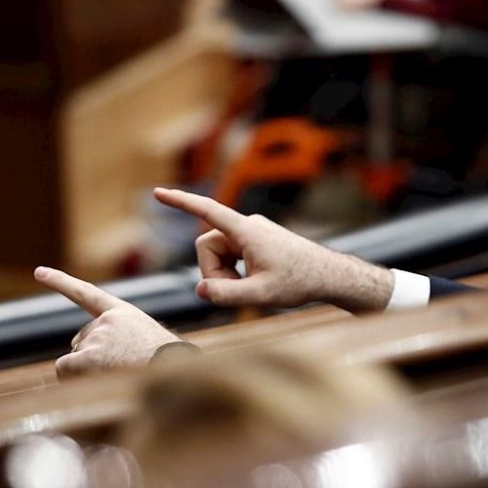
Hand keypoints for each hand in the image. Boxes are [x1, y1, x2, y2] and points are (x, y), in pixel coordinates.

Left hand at [34, 267, 181, 377]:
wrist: (175, 374)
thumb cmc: (163, 366)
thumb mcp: (146, 343)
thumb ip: (116, 341)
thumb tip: (79, 357)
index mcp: (123, 313)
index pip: (88, 295)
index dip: (61, 282)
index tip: (38, 272)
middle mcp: (107, 320)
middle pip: (82, 340)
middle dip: (92, 356)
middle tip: (121, 368)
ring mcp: (97, 337)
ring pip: (75, 358)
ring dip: (89, 371)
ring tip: (119, 376)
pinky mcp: (87, 356)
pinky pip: (64, 369)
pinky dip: (74, 378)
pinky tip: (99, 382)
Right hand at [153, 187, 392, 311]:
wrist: (329, 275)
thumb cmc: (300, 282)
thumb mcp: (262, 295)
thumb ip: (227, 295)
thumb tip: (200, 289)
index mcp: (247, 231)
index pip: (207, 211)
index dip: (181, 202)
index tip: (158, 192)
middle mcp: (247, 226)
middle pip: (207, 247)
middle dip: (214, 273)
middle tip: (238, 293)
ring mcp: (252, 232)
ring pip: (218, 254)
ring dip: (226, 275)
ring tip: (252, 289)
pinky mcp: (256, 241)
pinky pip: (231, 256)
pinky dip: (236, 273)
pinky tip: (257, 282)